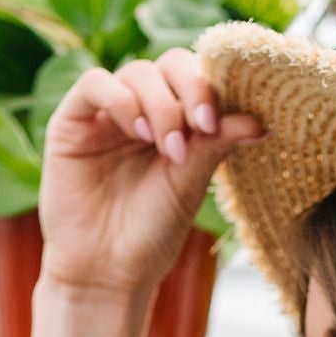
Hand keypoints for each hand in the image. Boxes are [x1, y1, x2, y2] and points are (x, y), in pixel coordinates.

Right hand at [38, 47, 262, 300]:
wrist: (106, 271)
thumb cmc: (151, 232)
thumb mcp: (190, 184)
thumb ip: (217, 144)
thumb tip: (263, 120)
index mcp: (177, 121)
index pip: (196, 77)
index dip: (210, 88)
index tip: (217, 123)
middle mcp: (143, 110)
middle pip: (169, 65)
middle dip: (189, 91)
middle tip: (200, 128)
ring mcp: (108, 113)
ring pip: (137, 72)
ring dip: (160, 104)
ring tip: (167, 148)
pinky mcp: (72, 121)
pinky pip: (94, 84)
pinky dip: (119, 99)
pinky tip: (135, 130)